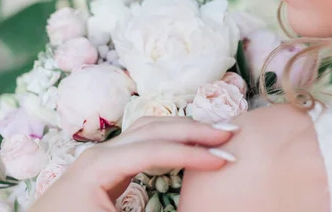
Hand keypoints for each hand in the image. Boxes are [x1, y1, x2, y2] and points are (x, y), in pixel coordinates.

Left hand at [29, 117, 238, 211]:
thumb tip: (197, 204)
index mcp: (100, 165)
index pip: (156, 150)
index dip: (193, 153)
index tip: (225, 161)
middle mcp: (103, 151)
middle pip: (156, 128)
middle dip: (196, 129)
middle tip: (231, 133)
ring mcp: (105, 154)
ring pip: (152, 127)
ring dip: (186, 128)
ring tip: (217, 133)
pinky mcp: (109, 164)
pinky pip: (145, 140)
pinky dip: (173, 137)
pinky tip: (190, 143)